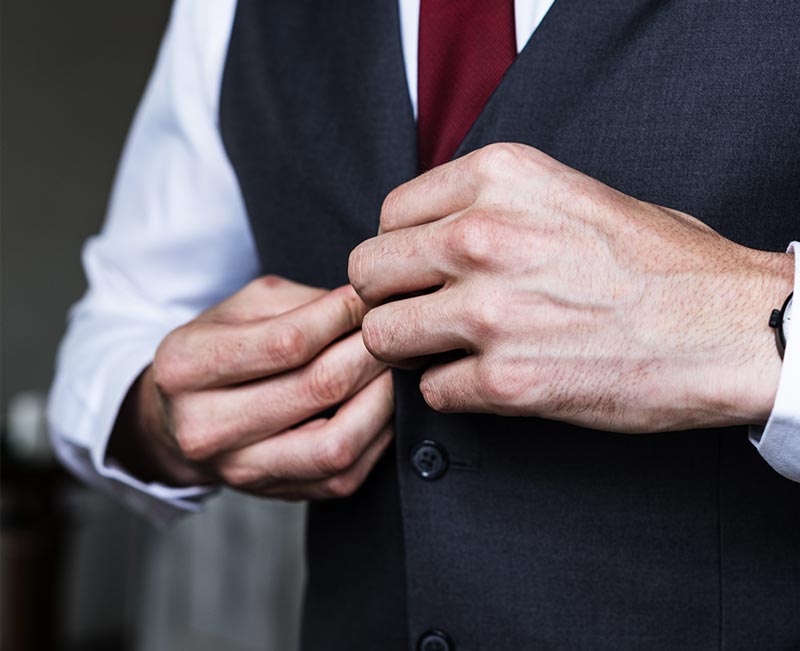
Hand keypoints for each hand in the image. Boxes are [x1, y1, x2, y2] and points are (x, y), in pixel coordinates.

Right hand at [110, 276, 393, 499]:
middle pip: (318, 388)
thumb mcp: (239, 310)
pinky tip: (382, 404)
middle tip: (392, 332)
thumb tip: (365, 306)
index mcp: (186, 366)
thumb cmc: (217, 353)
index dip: (342, 317)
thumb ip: (299, 303)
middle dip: (370, 352)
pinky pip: (347, 472)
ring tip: (393, 368)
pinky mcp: (280, 495)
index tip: (369, 298)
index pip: (287, 343)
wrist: (180, 423)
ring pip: (337, 442)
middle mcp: (206, 427)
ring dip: (382, 399)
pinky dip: (378, 434)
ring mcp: (242, 470)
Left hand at [348, 143, 793, 432]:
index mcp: (498, 178)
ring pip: (382, 337)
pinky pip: (432, 392)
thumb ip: (490, 203)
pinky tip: (491, 381)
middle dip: (388, 300)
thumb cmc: (657, 262)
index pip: (388, 216)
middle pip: (368, 274)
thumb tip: (427, 233)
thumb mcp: (569, 191)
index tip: (421, 271)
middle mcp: (483, 237)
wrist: (728, 327)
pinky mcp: (505, 380)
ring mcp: (489, 312)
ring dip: (409, 351)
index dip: (400, 250)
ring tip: (448, 352)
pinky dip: (453, 392)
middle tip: (421, 315)